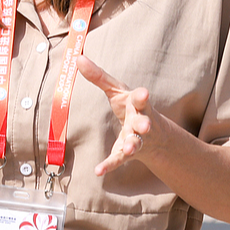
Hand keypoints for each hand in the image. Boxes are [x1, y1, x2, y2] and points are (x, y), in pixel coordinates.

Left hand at [76, 55, 159, 176]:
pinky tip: (98, 171)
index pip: (142, 100)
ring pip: (136, 144)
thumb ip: (98, 76)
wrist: (152, 135)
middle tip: (145, 125)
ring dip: (133, 146)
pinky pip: (118, 160)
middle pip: (144, 123)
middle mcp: (141, 122)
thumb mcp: (116, 90)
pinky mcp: (127, 153)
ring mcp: (136, 139)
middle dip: (144, 124)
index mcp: (138, 105)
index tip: (143, 93)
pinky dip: (109, 165)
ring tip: (130, 149)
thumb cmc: (130, 106)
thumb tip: (78, 58)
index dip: (142, 97)